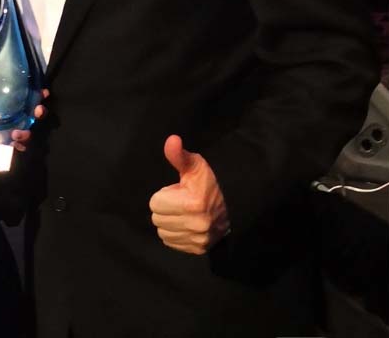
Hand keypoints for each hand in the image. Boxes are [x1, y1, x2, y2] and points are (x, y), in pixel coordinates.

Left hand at [0, 91, 47, 179]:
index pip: (18, 101)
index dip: (32, 95)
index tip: (42, 92)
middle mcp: (9, 123)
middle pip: (30, 115)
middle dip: (38, 111)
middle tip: (38, 110)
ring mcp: (10, 139)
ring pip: (27, 133)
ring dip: (26, 132)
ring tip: (17, 134)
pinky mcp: (9, 153)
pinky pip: (20, 150)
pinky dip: (20, 148)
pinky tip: (15, 147)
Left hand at [149, 135, 229, 254]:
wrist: (233, 207)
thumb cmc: (208, 184)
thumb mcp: (195, 166)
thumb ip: (179, 155)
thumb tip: (172, 140)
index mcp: (193, 204)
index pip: (155, 203)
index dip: (164, 195)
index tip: (178, 192)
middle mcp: (196, 225)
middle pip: (157, 218)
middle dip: (165, 209)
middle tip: (181, 203)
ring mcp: (198, 239)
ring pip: (162, 232)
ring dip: (169, 222)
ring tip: (184, 213)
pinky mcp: (198, 249)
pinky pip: (170, 242)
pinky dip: (174, 234)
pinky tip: (185, 224)